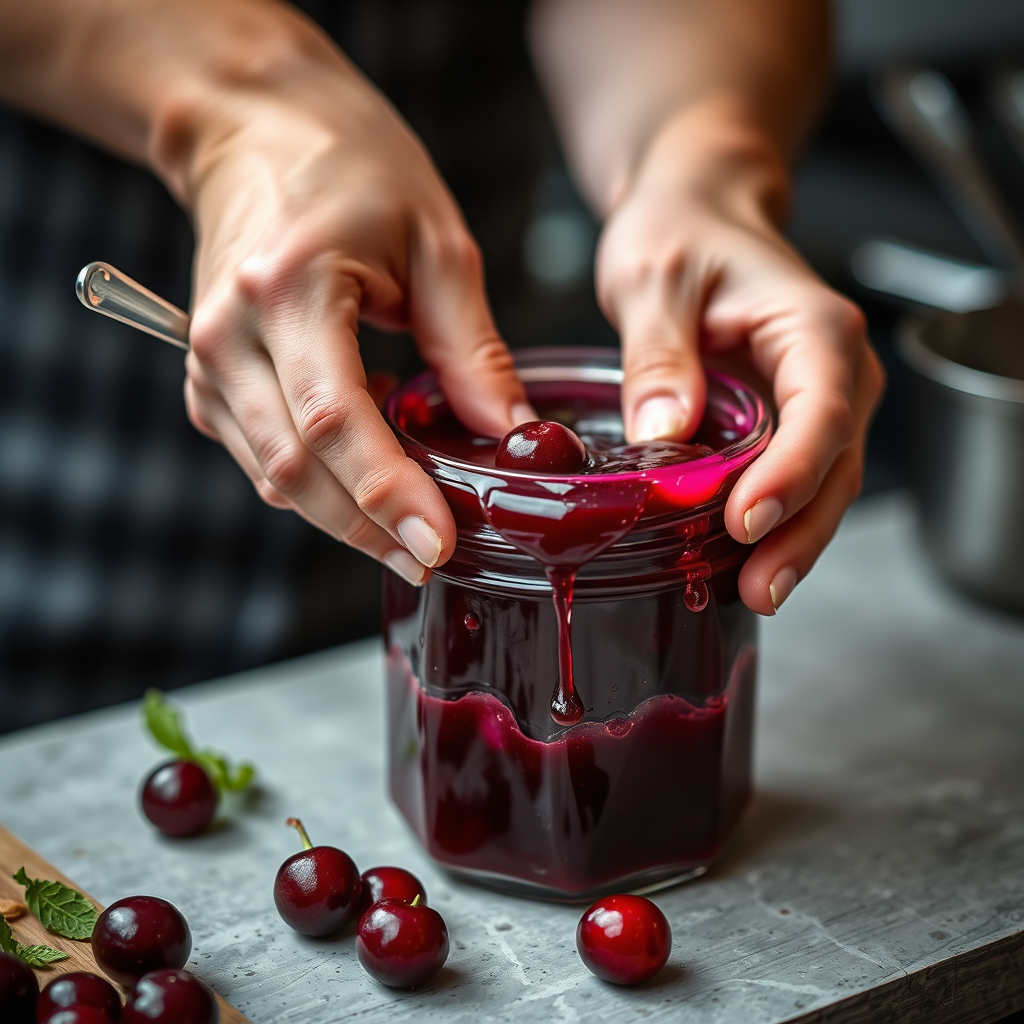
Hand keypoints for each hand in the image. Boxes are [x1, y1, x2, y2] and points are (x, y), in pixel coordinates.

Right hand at [176, 29, 529, 585]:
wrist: (255, 128)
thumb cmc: (350, 165)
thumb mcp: (437, 244)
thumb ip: (471, 349)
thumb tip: (510, 432)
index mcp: (288, 290)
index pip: (332, 423)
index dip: (387, 496)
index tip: (439, 544)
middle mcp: (228, 335)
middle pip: (294, 470)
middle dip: (368, 528)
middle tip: (434, 557)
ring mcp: (206, 361)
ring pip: (272, 477)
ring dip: (344, 515)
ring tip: (413, 521)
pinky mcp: (208, 378)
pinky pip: (262, 457)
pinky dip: (318, 482)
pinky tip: (370, 467)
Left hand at [597, 100, 884, 613]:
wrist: (694, 214)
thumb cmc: (681, 231)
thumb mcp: (653, 280)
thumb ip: (658, 355)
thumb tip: (662, 434)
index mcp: (812, 327)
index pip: (821, 410)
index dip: (790, 473)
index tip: (747, 520)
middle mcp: (831, 369)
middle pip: (835, 464)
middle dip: (800, 533)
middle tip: (760, 587)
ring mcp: (813, 401)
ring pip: (823, 483)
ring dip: (792, 541)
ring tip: (753, 592)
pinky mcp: (785, 423)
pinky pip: (790, 480)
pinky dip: (772, 524)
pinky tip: (737, 562)